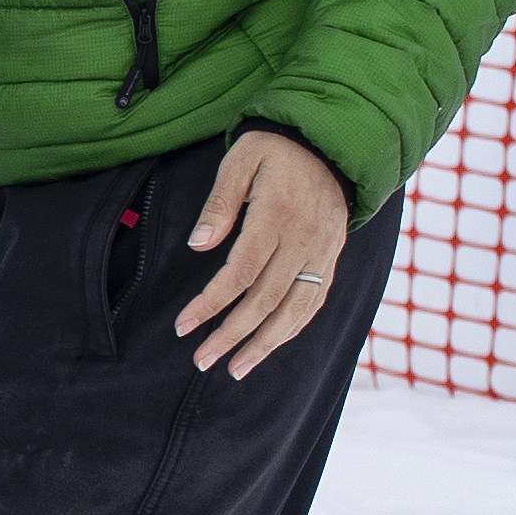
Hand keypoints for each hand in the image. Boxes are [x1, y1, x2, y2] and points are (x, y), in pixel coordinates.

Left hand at [175, 127, 352, 378]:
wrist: (331, 145)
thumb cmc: (276, 150)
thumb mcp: (242, 159)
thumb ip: (220, 202)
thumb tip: (198, 245)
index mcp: (277, 216)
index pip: (241, 272)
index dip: (212, 302)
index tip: (183, 326)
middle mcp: (305, 240)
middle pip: (266, 299)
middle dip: (232, 335)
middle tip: (202, 361)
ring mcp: (323, 252)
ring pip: (295, 309)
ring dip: (264, 344)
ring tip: (234, 369)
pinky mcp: (332, 259)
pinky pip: (314, 301)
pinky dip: (292, 328)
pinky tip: (268, 346)